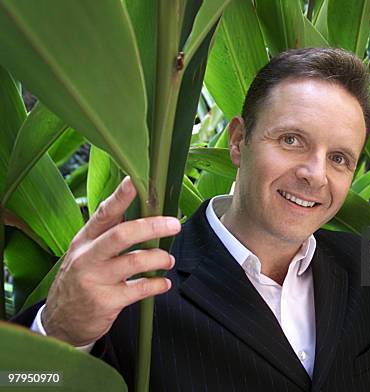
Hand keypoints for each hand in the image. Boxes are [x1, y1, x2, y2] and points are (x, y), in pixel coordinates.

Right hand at [42, 177, 180, 346]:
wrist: (60, 322)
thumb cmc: (81, 281)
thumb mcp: (86, 253)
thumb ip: (109, 234)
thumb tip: (145, 212)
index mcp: (84, 240)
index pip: (104, 213)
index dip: (121, 196)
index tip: (136, 181)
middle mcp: (87, 257)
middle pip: (122, 234)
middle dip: (152, 226)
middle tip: (174, 224)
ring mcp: (95, 280)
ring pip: (135, 261)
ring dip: (159, 258)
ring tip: (168, 260)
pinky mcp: (105, 302)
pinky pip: (139, 289)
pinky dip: (157, 284)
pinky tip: (164, 283)